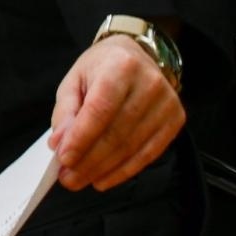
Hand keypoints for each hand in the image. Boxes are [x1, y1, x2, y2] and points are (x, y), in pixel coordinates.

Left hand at [49, 35, 183, 191]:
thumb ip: (65, 112)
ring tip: (79, 180)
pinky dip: (125, 170)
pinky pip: (149, 153)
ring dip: (103, 169)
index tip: (64, 158)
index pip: (100, 109)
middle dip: (89, 160)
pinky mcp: (176, 120)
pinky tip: (104, 179)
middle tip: (67, 179)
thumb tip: (59, 143)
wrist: (136, 55)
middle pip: (117, 132)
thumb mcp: (74, 81)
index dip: (82, 137)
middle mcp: (149, 84)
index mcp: (120, 66)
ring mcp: (167, 103)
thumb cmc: (100, 69)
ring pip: (132, 146)